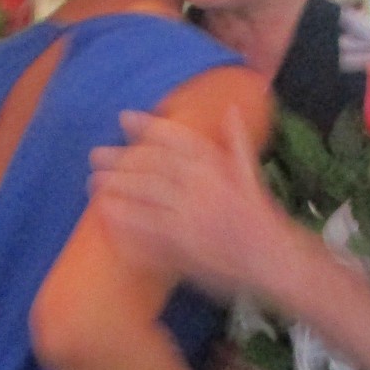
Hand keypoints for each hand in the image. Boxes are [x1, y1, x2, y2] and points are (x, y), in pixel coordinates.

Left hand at [91, 107, 287, 301]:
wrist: (276, 259)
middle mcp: (202, 187)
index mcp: (218, 167)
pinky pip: (148, 231)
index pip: (177, 138)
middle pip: (152, 166)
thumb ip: (238, 141)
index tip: (123, 118)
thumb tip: (231, 110)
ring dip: (116, 188)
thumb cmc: (263, 218)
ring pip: (145, 196)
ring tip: (93, 184)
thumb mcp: (252, 174)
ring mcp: (191, 217)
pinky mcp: (184, 246)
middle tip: (95, 155)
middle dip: (120, 159)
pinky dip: (126, 223)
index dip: (148, 126)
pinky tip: (107, 217)